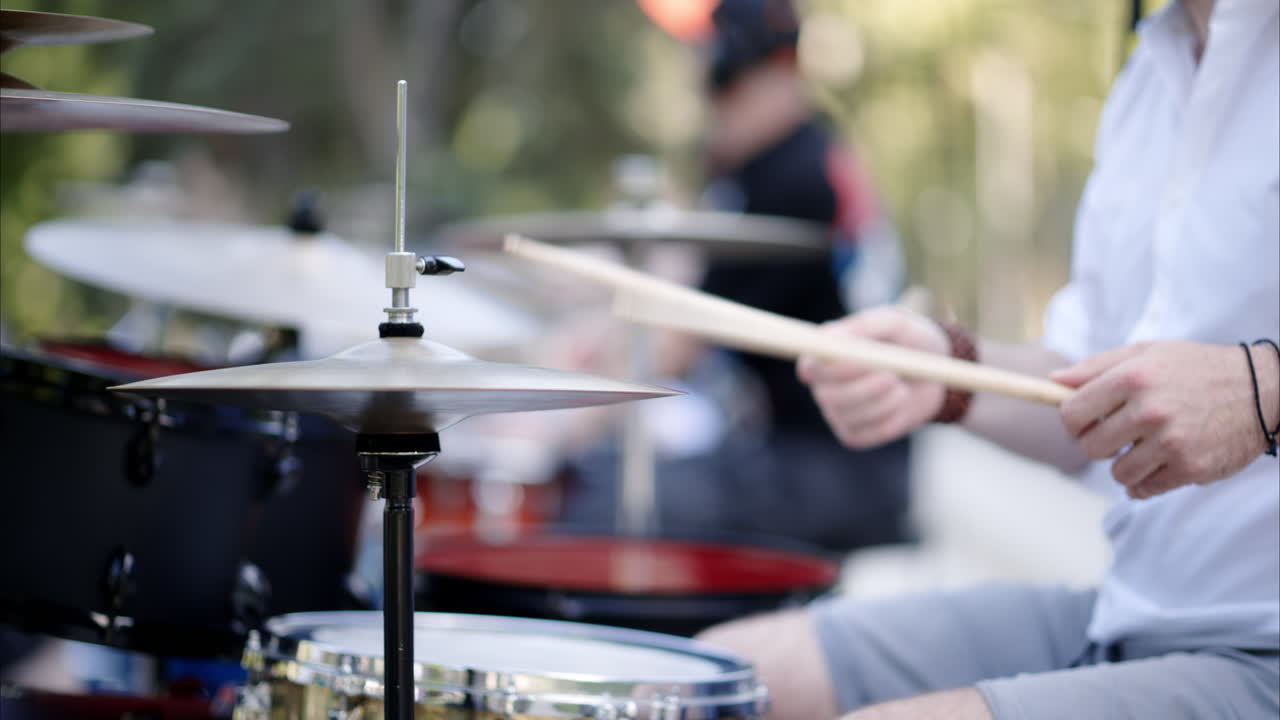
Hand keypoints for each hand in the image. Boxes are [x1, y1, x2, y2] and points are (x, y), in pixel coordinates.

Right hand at [796, 306, 948, 447]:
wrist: (935, 372)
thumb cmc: (909, 340)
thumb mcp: (896, 322)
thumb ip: (866, 324)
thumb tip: (833, 338)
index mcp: (825, 354)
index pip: (810, 367)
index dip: (833, 368)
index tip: (864, 361)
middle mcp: (824, 384)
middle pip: (828, 395)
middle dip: (864, 388)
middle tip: (893, 376)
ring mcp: (837, 412)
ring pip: (850, 416)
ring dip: (883, 403)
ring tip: (902, 388)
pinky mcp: (854, 434)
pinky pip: (866, 435)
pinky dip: (889, 421)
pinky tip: (899, 406)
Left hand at [1051, 341, 1273, 499]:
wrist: (1264, 390)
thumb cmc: (1197, 368)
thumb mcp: (1147, 353)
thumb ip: (1096, 367)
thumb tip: (1054, 382)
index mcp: (1133, 377)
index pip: (1072, 414)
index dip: (1074, 421)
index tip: (1087, 421)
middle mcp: (1150, 410)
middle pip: (1091, 448)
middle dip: (1100, 443)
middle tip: (1121, 433)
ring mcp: (1172, 443)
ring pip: (1116, 473)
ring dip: (1125, 464)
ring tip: (1146, 445)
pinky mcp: (1191, 469)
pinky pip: (1143, 489)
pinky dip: (1145, 481)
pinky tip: (1160, 463)